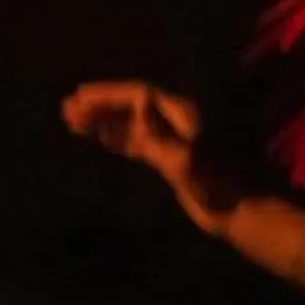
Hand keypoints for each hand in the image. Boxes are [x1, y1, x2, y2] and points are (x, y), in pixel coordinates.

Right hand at [62, 80, 239, 233]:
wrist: (237, 210)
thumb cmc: (216, 184)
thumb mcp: (187, 157)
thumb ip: (160, 131)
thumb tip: (141, 100)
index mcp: (182, 115)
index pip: (139, 95)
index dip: (108, 94)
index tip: (79, 97)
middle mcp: (176, 122)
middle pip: (132, 106)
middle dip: (100, 106)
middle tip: (66, 110)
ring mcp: (171, 141)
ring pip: (130, 124)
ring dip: (103, 121)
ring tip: (72, 122)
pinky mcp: (168, 160)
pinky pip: (136, 142)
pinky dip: (115, 138)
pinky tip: (98, 138)